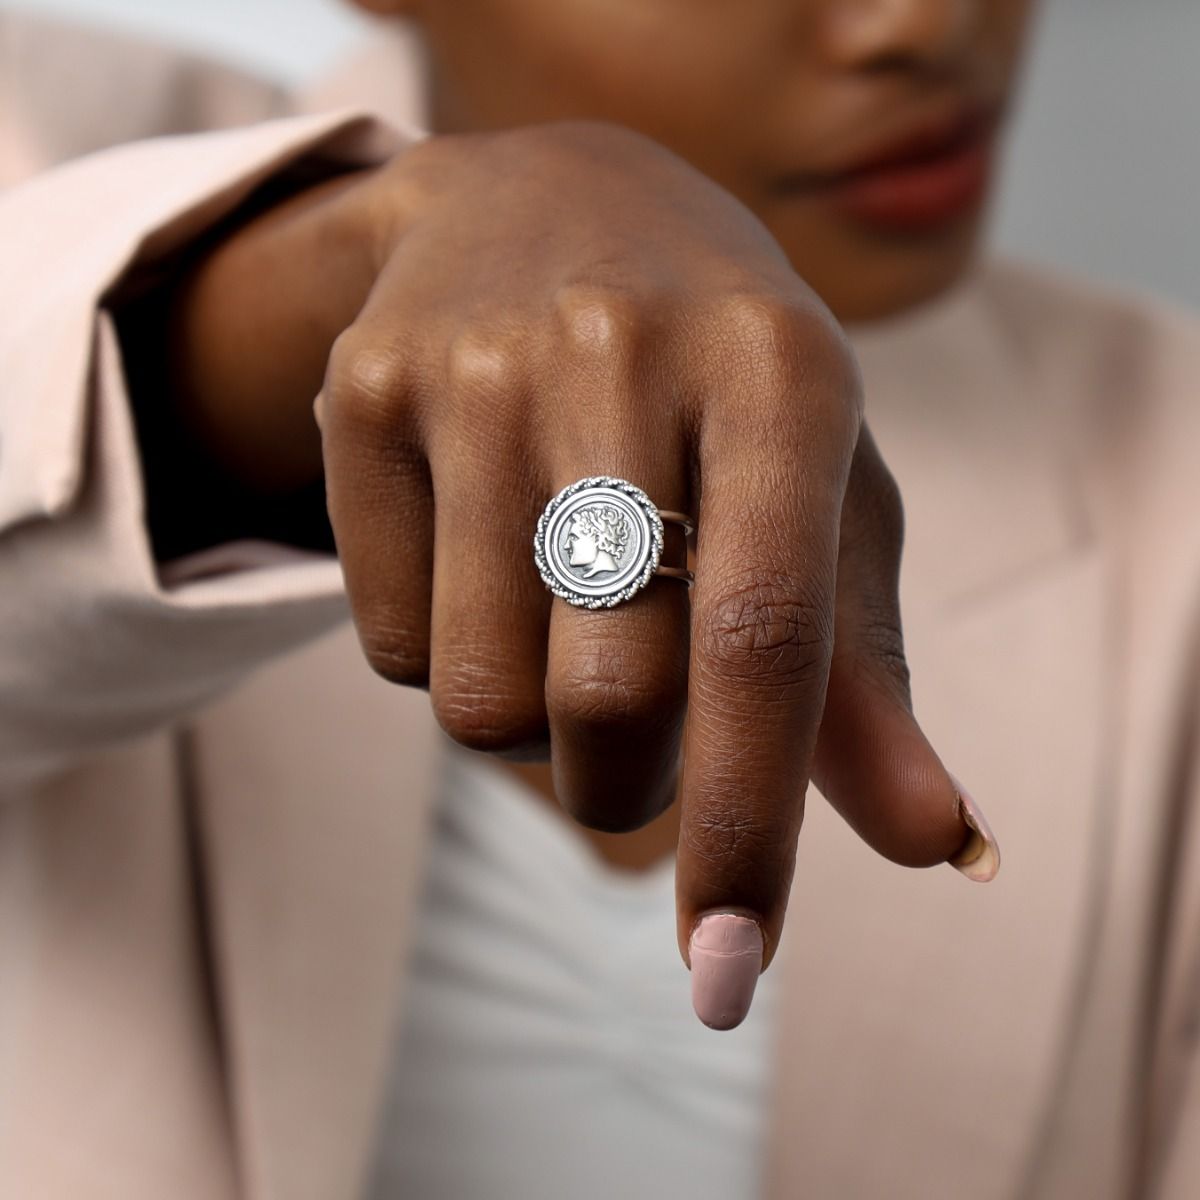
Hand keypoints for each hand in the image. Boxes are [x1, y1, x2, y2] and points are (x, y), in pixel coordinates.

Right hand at [173, 120, 995, 1028]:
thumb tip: (939, 844)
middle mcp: (622, 354)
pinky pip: (393, 646)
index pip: (765, 640)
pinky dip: (447, 656)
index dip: (749, 827)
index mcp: (778, 371)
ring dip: (531, 726)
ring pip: (479, 698)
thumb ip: (863, 673)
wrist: (542, 205)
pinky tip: (478, 556)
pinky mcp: (362, 395)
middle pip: (608, 699)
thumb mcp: (816, 492)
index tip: (727, 975)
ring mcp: (474, 366)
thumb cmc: (716, 382)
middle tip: (635, 728)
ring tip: (556, 619)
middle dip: (627, 785)